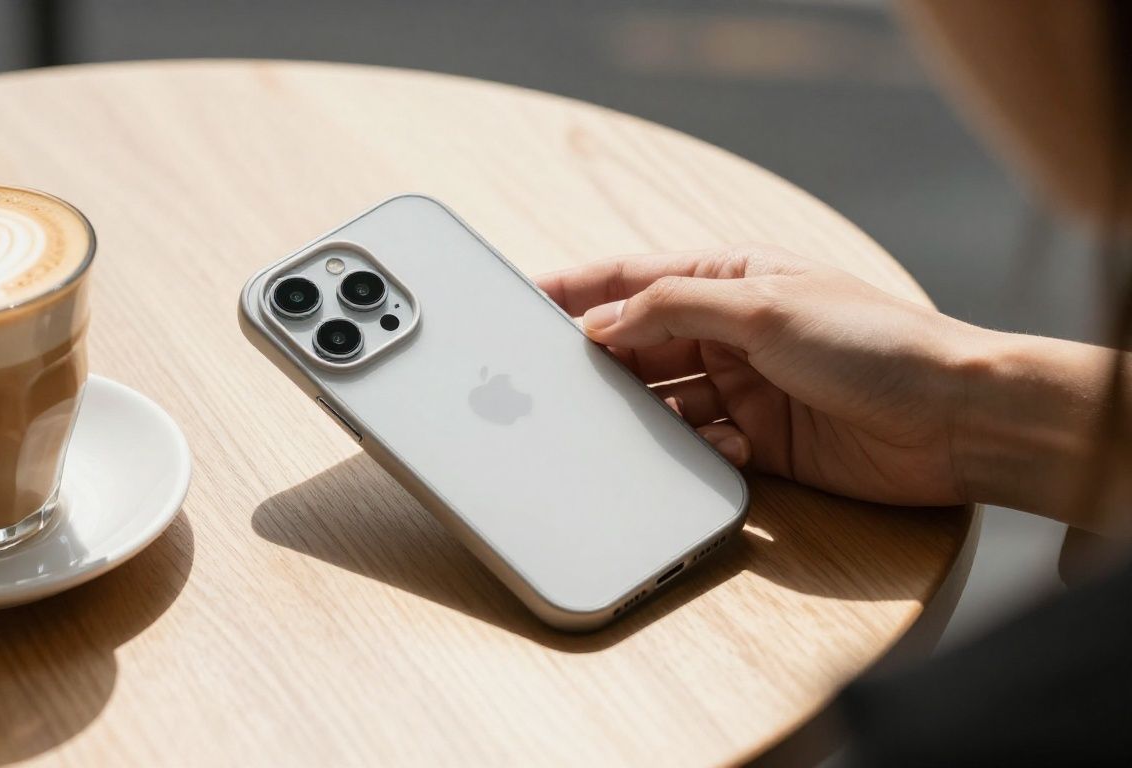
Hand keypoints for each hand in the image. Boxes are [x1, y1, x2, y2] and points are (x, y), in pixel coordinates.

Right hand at [537, 244, 984, 506]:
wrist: (953, 420)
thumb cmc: (875, 343)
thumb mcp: (764, 307)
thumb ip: (675, 307)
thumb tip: (601, 322)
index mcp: (731, 280)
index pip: (634, 279)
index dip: (576, 289)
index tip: (521, 298)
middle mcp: (731, 333)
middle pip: (639, 343)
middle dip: (602, 361)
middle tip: (558, 381)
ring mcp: (743, 389)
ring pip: (662, 401)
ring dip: (646, 414)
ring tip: (627, 426)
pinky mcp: (758, 444)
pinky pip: (697, 448)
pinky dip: (695, 453)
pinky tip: (720, 451)